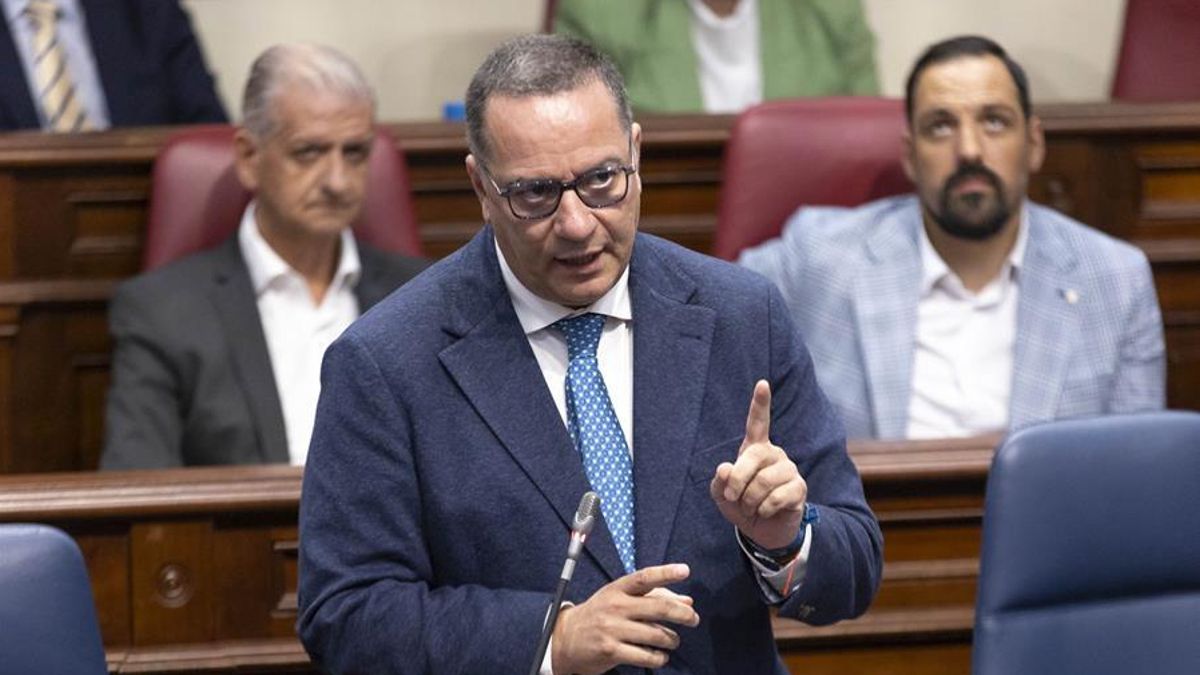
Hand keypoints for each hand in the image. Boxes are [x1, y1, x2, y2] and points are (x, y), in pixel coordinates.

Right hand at [551, 563, 698, 674]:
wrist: (565, 638)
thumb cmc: (600, 615)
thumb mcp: (620, 600)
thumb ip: (654, 597)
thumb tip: (687, 601)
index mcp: (618, 589)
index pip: (644, 577)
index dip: (666, 573)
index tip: (685, 570)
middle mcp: (615, 606)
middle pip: (658, 607)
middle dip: (683, 614)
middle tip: (694, 619)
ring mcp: (612, 629)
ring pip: (656, 635)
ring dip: (672, 640)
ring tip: (673, 640)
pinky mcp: (611, 651)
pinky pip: (646, 656)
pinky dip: (659, 657)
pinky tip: (659, 655)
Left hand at [710, 380, 807, 549]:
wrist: (762, 531)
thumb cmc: (741, 506)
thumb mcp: (722, 494)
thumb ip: (720, 481)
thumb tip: (726, 468)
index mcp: (755, 449)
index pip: (758, 423)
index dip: (760, 403)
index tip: (762, 383)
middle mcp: (775, 454)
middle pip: (753, 456)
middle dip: (738, 480)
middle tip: (732, 498)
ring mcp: (789, 470)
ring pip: (764, 481)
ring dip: (750, 500)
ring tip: (751, 508)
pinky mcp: (799, 488)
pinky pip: (777, 497)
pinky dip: (763, 510)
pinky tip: (765, 512)